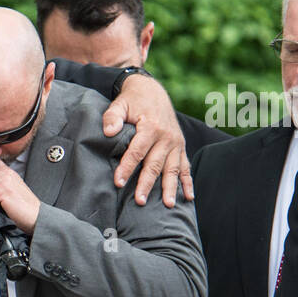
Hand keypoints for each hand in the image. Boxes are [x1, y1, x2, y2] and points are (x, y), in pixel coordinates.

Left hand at [103, 74, 191, 206]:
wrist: (152, 91)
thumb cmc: (133, 101)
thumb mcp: (120, 104)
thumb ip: (113, 117)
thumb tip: (109, 132)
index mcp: (151, 127)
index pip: (137, 151)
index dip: (127, 167)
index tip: (118, 182)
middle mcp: (166, 137)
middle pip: (155, 164)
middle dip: (147, 184)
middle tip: (139, 201)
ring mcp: (176, 143)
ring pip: (172, 169)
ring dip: (170, 188)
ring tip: (168, 205)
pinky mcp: (180, 147)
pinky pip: (185, 166)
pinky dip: (187, 182)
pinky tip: (189, 197)